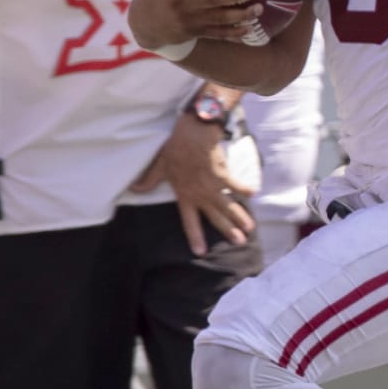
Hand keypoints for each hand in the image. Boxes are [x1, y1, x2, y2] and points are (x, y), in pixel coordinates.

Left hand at [132, 113, 257, 255]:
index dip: (195, 237)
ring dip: (240, 217)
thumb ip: (149, 180)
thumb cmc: (175, 149)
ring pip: (229, 206)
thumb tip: (134, 188)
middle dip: (228, 231)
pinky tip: (253, 194)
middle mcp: (201, 195)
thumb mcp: (160, 166)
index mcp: (185, 196)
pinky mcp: (224, 175)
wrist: (193, 136)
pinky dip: (245, 189)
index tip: (200, 251)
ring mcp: (214, 187)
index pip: (189, 222)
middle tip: (239, 242)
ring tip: (249, 227)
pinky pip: (236, 185)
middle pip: (216, 218)